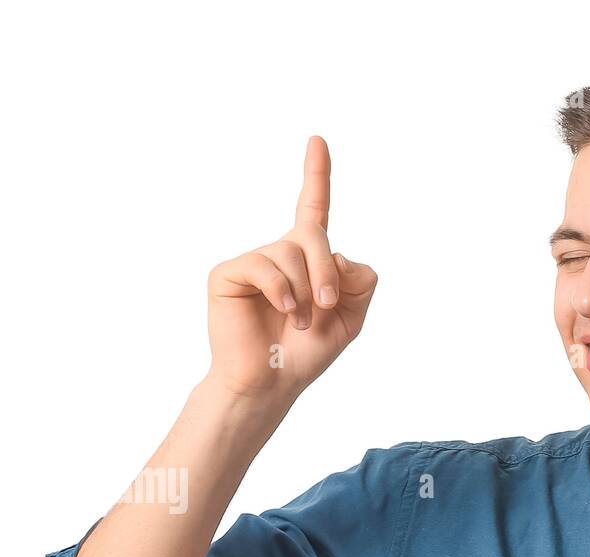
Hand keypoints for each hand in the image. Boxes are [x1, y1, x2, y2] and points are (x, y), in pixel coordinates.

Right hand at [204, 135, 377, 403]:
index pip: (313, 210)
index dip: (317, 176)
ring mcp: (253, 261)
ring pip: (292, 254)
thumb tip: (340, 254)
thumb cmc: (306, 353)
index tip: (318, 141)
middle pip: (315, 235)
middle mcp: (279, 253)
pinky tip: (284, 310)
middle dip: (328, 272)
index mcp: (307, 260)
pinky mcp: (229, 273)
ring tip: (299, 320)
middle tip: (327, 307)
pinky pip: (265, 267)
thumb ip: (359, 281)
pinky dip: (282, 291)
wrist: (272, 383)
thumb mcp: (350, 317)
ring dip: (305, 292)